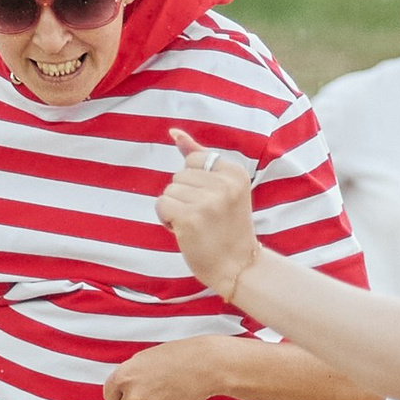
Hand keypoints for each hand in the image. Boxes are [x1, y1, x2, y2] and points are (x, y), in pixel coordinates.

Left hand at [102, 339, 234, 399]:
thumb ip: (126, 379)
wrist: (205, 364)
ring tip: (169, 389)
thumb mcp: (143, 360)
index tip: (134, 387)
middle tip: (157, 385)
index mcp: (123, 377)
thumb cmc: (175, 357)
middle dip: (137, 399)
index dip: (121, 391)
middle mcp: (132, 395)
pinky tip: (177, 398)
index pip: (109, 395)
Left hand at [157, 132, 258, 300]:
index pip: (194, 160)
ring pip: (169, 190)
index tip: (213, 203)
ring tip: (196, 225)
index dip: (194, 182)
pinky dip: (166, 219)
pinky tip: (184, 231)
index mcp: (236, 172)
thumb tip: (173, 132)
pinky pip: (161, 205)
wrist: (237, 267)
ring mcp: (208, 201)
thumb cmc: (226, 227)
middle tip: (205, 218)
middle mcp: (224, 184)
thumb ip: (198, 157)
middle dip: (184, 197)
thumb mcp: (222, 188)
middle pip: (179, 175)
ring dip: (174, 209)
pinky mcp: (191, 218)